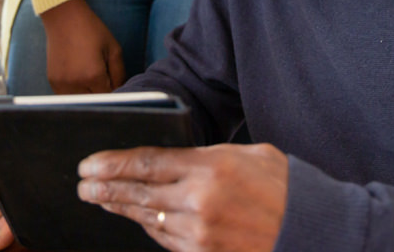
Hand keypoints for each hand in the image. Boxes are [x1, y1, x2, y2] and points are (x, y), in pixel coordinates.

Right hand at [40, 0, 126, 93]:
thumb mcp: (113, 49)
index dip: (115, 93)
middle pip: (95, 102)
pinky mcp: (53, 81)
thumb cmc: (91, 30)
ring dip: (88, 95)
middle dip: (102, 94)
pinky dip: (75, 92)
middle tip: (104, 80)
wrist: (64, 18)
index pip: (109, 98)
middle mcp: (76, 83)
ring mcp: (61, 84)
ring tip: (90, 78)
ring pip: (80, 101)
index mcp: (93, 75)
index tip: (116, 85)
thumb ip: (120, 74)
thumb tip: (121, 91)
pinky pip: (67, 96)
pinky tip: (79, 77)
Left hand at [77, 144, 288, 251]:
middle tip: (82, 183)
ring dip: (120, 208)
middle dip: (105, 187)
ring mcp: (201, 235)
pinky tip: (136, 217)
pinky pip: (166, 240)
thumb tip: (171, 159)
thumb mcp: (247, 154)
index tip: (88, 163)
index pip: (146, 163)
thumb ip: (205, 156)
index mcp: (210, 168)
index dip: (112, 163)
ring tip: (100, 198)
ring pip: (147, 218)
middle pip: (138, 193)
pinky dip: (148, 226)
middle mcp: (200, 203)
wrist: (311, 231)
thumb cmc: (283, 186)